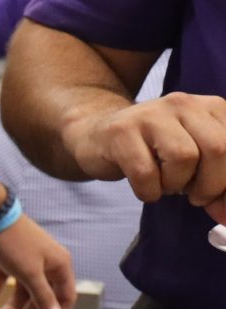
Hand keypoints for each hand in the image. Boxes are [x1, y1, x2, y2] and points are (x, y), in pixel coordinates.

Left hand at [0, 213, 74, 308]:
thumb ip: (43, 296)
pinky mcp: (7, 256)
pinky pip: (4, 276)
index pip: (65, 296)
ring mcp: (26, 259)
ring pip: (22, 288)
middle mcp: (46, 263)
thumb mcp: (30, 273)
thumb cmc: (14, 243)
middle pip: (41, 296)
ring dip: (10, 306)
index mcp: (59, 265)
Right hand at [68, 93, 225, 218]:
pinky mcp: (121, 131)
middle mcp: (185, 104)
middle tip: (197, 197)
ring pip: (183, 157)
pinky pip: (145, 172)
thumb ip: (217, 186)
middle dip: (211, 185)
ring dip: (177, 185)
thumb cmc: (153, 152)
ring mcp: (151, 114)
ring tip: (167, 186)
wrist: (96, 136)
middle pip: (218, 148)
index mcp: (212, 107)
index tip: (222, 204)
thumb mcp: (195, 162)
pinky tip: (145, 189)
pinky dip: (149, 191)